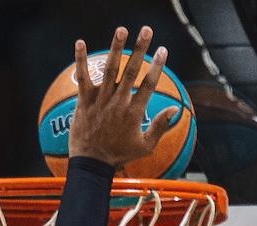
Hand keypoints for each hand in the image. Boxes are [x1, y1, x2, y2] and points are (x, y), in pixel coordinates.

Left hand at [68, 26, 178, 169]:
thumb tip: (176, 109)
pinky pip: (82, 77)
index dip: (157, 66)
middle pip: (131, 71)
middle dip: (140, 49)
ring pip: (110, 70)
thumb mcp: (145, 146)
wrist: (91, 164)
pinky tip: (80, 42)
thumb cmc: (119, 155)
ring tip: (121, 30)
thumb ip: (161, 126)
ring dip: (116, 48)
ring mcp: (100, 101)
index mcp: (134, 113)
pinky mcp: (84, 101)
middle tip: (147, 30)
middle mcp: (118, 103)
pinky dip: (80, 60)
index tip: (163, 50)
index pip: (149, 84)